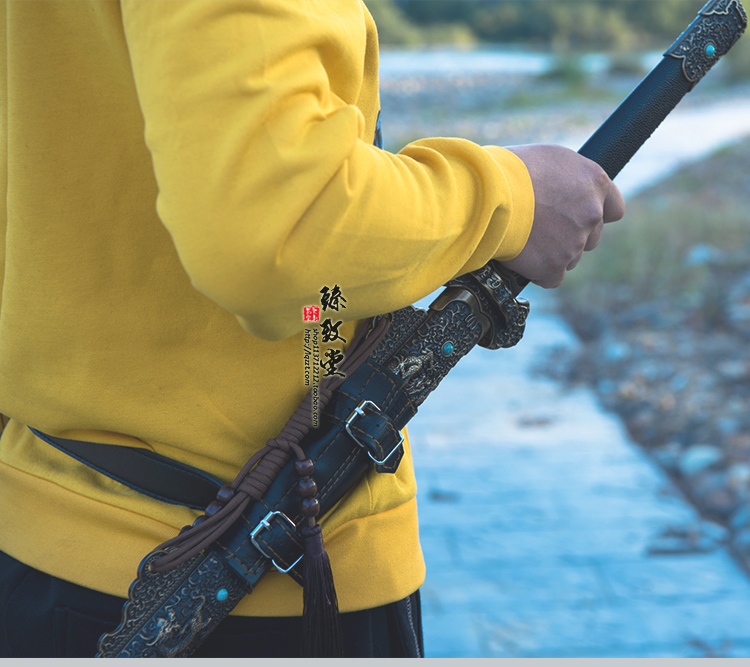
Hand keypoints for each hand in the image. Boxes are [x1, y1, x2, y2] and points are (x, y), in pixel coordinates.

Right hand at [500, 144, 624, 287]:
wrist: (487, 197)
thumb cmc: (510, 170)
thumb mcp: (549, 159)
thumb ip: (568, 179)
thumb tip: (565, 192)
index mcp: (595, 183)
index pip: (614, 209)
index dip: (594, 214)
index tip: (578, 215)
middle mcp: (591, 214)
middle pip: (591, 237)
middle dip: (571, 235)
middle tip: (542, 227)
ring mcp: (574, 243)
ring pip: (571, 257)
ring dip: (554, 253)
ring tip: (526, 239)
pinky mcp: (554, 266)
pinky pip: (553, 277)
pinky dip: (539, 272)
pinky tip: (524, 259)